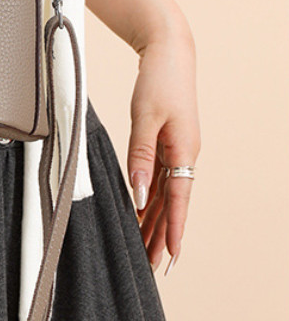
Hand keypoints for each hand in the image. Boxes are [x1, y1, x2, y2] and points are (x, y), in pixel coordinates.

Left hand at [126, 28, 200, 273]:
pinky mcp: (165, 142)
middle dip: (160, 234)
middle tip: (151, 266)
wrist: (168, 53)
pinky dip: (149, 198)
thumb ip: (140, 155)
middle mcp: (183, 155)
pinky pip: (157, 178)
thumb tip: (137, 192)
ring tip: (144, 248)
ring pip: (163, 194)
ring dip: (153, 220)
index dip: (172, 229)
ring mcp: (175, 150)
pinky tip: (139, 213)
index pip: (177, 200)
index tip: (170, 258)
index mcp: (183, 151)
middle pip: (170, 203)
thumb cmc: (158, 81)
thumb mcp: (144, 118)